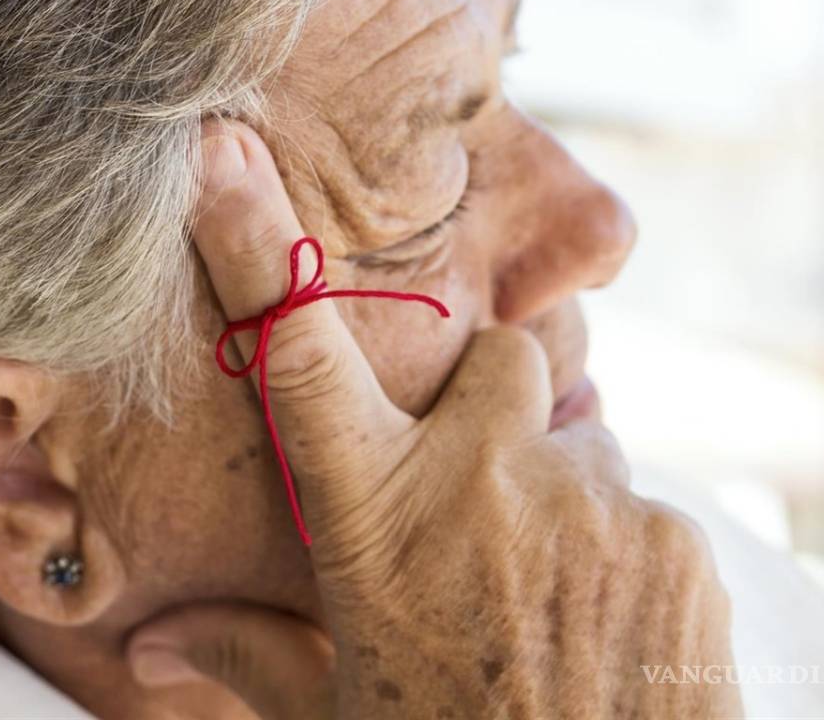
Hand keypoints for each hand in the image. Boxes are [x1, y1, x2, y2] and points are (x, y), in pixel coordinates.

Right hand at [126, 119, 741, 718]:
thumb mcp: (332, 713)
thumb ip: (248, 655)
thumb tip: (148, 643)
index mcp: (376, 516)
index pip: (297, 355)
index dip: (256, 247)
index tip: (219, 159)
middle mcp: (482, 482)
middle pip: (498, 355)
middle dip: (489, 399)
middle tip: (478, 488)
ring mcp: (590, 501)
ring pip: (576, 434)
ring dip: (555, 485)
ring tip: (540, 581)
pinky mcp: (675, 537)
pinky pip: (639, 503)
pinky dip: (615, 543)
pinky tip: (598, 617)